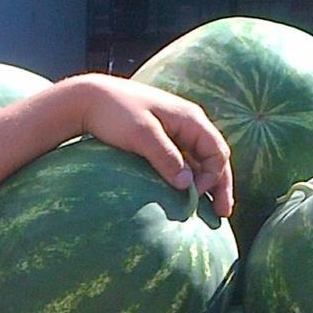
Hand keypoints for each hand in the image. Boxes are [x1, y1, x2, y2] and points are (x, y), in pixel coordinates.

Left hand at [71, 74, 234, 217]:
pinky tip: (184, 195)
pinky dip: (187, 178)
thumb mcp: (142, 134)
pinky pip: (182, 161)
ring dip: (205, 184)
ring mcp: (174, 132)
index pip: (217, 151)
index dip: (215, 176)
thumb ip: (166, 157)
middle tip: (223, 213)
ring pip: (198, 161)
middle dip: (220, 185)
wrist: (89, 99)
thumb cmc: (115, 112)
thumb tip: (187, 184)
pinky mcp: (159, 140)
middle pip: (213, 158)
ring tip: (209, 210)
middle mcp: (187, 124)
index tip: (197, 195)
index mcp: (190, 118)